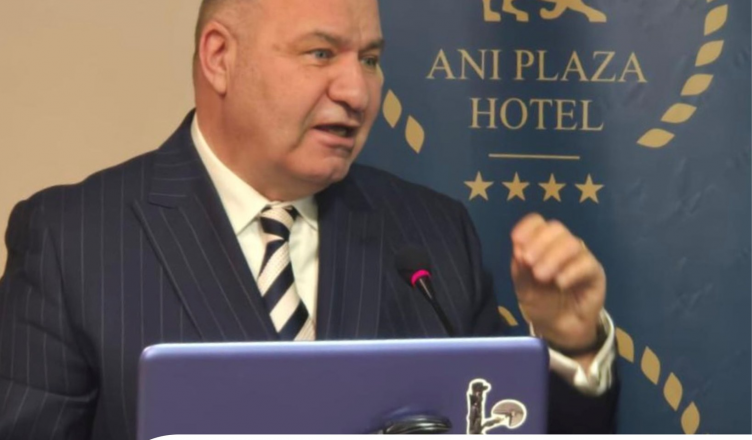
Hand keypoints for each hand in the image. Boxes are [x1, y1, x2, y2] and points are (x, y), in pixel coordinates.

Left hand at [510, 213, 605, 351]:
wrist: (558, 329)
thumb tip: (518, 249)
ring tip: (541, 276)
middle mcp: (562, 246)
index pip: (538, 223)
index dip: (527, 227)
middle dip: (539, 243)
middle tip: (528, 262)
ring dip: (553, 257)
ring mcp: (580, 258)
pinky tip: (560, 283)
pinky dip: (570, 271)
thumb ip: (520, 269)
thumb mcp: (523, 288)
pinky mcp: (595, 273)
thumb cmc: (540, 303)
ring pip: (571, 244)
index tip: (516, 240)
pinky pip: (587, 264)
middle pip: (556, 229)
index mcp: (542, 244)